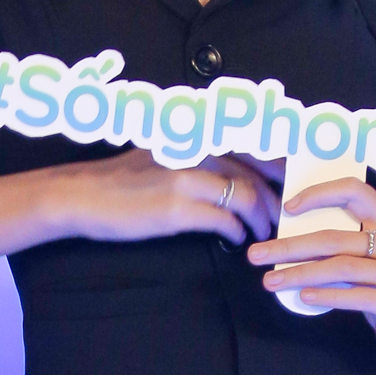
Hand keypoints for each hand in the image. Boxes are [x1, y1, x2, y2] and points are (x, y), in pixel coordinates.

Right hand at [56, 147, 279, 247]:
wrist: (83, 196)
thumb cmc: (122, 180)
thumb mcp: (165, 153)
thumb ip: (200, 155)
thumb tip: (235, 172)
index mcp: (196, 134)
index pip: (254, 142)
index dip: (280, 162)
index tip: (292, 180)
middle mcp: (195, 149)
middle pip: (256, 171)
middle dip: (276, 197)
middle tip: (283, 216)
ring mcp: (187, 178)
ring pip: (247, 195)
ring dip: (262, 218)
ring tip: (263, 232)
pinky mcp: (177, 208)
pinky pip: (224, 220)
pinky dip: (237, 232)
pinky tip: (236, 239)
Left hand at [248, 176, 375, 350]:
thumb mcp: (363, 263)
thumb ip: (340, 248)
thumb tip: (285, 242)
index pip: (355, 192)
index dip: (320, 194)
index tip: (287, 208)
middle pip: (337, 238)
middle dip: (290, 247)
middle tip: (257, 255)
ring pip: (344, 268)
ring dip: (301, 274)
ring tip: (271, 281)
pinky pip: (361, 297)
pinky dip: (330, 296)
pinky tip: (304, 297)